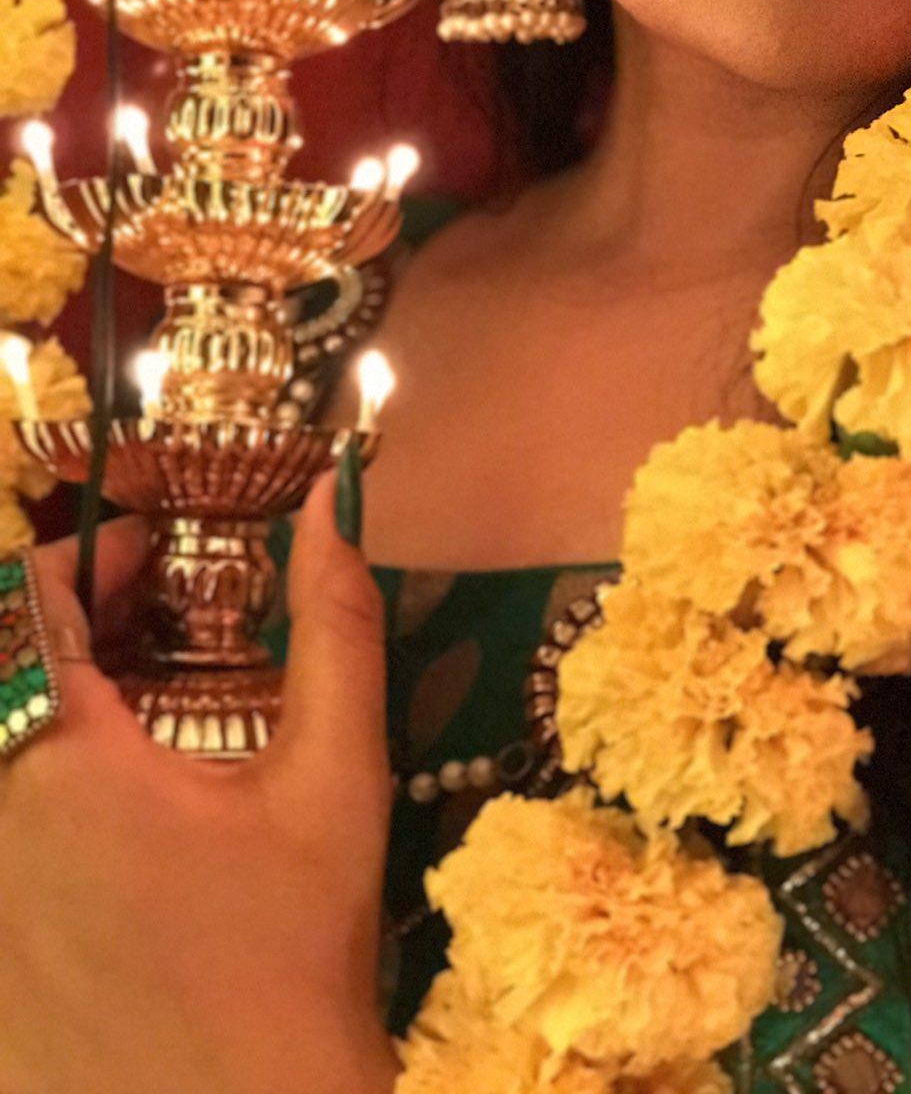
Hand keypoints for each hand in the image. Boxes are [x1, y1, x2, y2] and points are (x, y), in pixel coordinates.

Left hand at [0, 473, 400, 1093]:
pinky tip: (94, 798)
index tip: (149, 551)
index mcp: (64, 768)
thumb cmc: (296, 951)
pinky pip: (0, 808)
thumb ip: (334, 626)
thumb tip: (327, 503)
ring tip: (118, 699)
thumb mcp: (335, 780)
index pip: (25, 607)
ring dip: (38, 697)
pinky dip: (30, 770)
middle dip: (58, 622)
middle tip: (137, 615)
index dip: (85, 557)